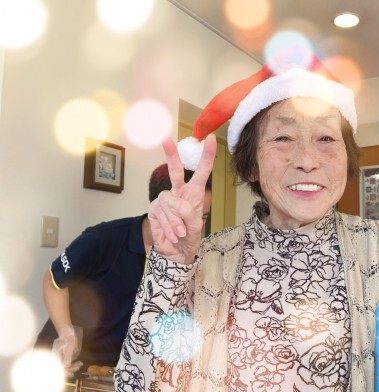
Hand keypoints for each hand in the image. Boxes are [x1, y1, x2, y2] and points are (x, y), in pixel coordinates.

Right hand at [52, 325, 82, 376]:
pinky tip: (78, 364)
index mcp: (56, 356)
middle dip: (70, 370)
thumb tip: (67, 365)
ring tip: (79, 365)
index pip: (59, 368)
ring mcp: (59, 358)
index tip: (72, 373)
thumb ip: (67, 356)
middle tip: (77, 368)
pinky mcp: (62, 357)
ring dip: (72, 367)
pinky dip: (72, 364)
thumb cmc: (68, 339)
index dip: (66, 372)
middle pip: (61, 368)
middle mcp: (56, 358)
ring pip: (64, 366)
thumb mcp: (69, 347)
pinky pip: (66, 363)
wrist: (67, 334)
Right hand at [149, 135, 216, 263]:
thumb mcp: (195, 226)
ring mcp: (165, 200)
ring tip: (180, 233)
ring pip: (170, 204)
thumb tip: (174, 202)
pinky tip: (172, 234)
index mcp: (194, 193)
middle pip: (176, 171)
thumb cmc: (189, 236)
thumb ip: (188, 213)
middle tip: (166, 140)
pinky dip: (168, 226)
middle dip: (171, 155)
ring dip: (176, 222)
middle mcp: (179, 192)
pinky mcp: (154, 209)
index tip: (210, 139)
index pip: (202, 172)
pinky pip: (161, 214)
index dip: (206, 156)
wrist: (176, 252)